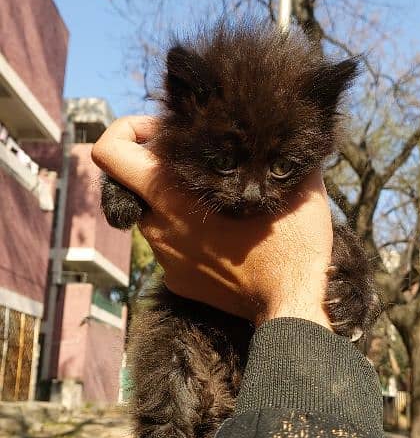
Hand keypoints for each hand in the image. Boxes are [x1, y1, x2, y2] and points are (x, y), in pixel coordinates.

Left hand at [92, 116, 331, 328]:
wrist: (291, 307)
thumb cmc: (291, 244)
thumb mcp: (293, 184)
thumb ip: (275, 151)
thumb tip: (279, 133)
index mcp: (170, 197)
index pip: (109, 154)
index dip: (127, 130)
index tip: (162, 131)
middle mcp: (157, 227)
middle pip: (130, 182)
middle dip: (153, 164)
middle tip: (192, 160)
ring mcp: (164, 257)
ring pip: (154, 215)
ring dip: (176, 202)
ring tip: (219, 201)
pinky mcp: (177, 280)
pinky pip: (172, 246)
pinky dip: (190, 235)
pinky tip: (225, 237)